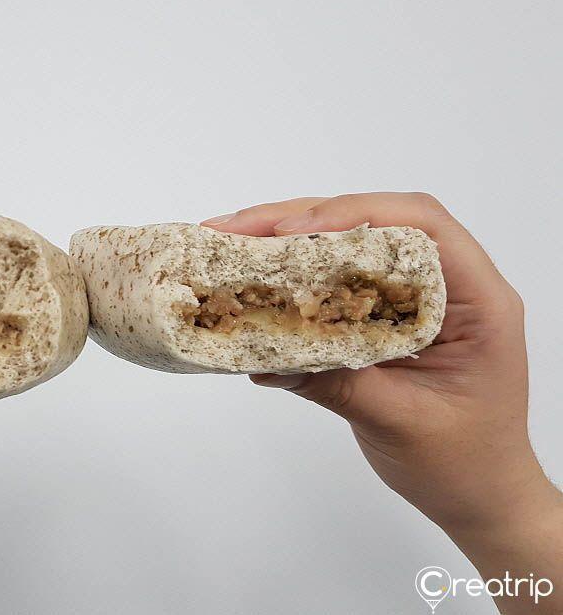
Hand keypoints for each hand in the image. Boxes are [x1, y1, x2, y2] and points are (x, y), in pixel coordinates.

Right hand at [204, 192, 561, 613]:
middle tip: (233, 231)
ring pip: (350, 243)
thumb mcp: (399, 422)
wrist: (481, 494)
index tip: (292, 232)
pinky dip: (294, 275)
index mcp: (478, 300)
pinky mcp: (387, 311)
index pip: (421, 226)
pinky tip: (251, 279)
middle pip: (374, 223)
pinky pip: (339, 277)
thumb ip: (336, 384)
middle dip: (299, 219)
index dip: (354, 215)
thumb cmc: (463, 464)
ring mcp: (417, 295)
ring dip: (288, 240)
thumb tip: (263, 360)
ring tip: (229, 244)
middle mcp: (451, 284)